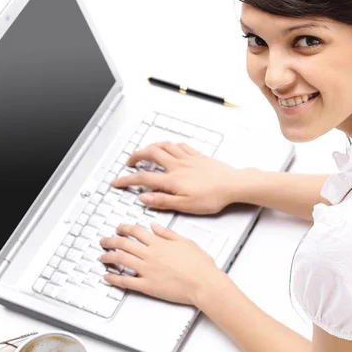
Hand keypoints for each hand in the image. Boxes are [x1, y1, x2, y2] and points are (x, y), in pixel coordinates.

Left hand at [99, 223, 224, 305]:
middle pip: (124, 244)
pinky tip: (107, 276)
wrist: (203, 283)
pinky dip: (114, 278)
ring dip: (109, 257)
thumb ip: (167, 233)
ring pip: (121, 260)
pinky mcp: (147, 285)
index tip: (119, 228)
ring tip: (103, 256)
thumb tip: (154, 225)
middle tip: (104, 241)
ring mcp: (147, 270)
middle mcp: (150, 255)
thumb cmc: (199, 264)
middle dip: (111, 240)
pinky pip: (126, 281)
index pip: (136, 231)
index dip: (125, 228)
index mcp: (159, 243)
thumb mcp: (185, 241)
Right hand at [111, 142, 239, 214]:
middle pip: (151, 154)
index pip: (143, 178)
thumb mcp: (185, 206)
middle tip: (129, 162)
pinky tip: (170, 147)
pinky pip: (180, 145)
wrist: (233, 184)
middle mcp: (178, 165)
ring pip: (164, 146)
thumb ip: (163, 201)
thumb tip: (144, 198)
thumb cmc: (213, 197)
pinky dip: (170, 145)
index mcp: (172, 180)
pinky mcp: (198, 155)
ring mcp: (188, 158)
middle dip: (136, 156)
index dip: (127, 180)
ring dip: (151, 147)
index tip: (117, 182)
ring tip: (145, 151)